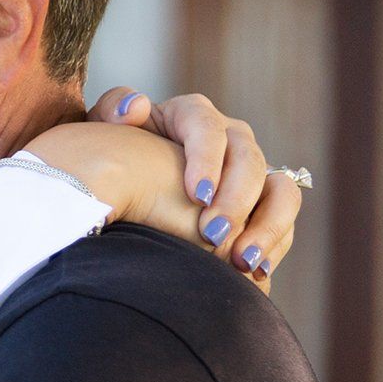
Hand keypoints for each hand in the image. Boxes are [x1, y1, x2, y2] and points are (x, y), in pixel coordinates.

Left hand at [32, 88, 301, 285]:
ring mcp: (249, 172)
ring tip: (242, 261)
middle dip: (236, 200)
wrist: (124, 185)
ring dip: (268, 224)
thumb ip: (112, 111)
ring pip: (280, 189)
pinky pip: (280, 221)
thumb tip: (137, 107)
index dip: (208, 160)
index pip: (209, 128)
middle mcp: (230, 139)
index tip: (196, 196)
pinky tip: (256, 274)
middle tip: (213, 237)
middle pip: (249, 160)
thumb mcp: (102, 131)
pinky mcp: (260, 204)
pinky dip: (273, 244)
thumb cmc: (110, 158)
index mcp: (192, 116)